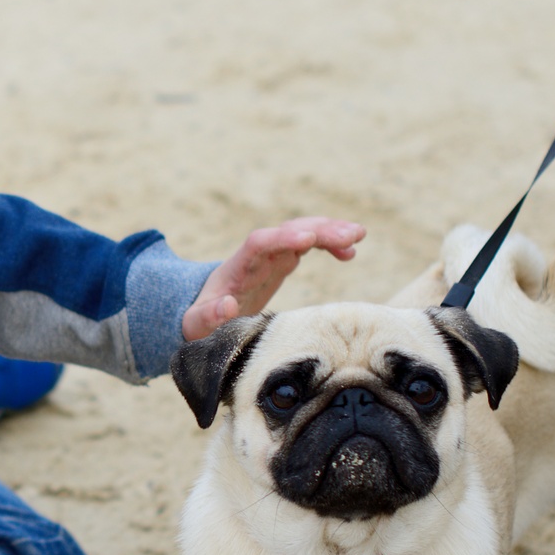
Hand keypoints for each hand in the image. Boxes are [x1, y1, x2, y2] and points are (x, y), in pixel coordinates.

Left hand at [182, 217, 363, 341]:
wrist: (204, 310)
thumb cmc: (200, 320)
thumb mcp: (196, 324)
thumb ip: (207, 317)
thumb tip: (226, 305)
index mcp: (237, 267)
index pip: (258, 243)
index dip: (282, 239)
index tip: (306, 239)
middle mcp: (256, 255)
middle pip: (287, 231)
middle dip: (317, 230)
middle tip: (350, 236)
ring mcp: (271, 255)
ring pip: (302, 231)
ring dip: (329, 230)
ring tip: (358, 235)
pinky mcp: (282, 260)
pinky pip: (308, 243)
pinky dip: (329, 244)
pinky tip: (351, 252)